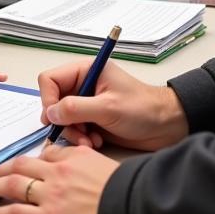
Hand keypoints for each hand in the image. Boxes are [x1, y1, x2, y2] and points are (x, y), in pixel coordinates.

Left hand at [0, 143, 117, 213]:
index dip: (30, 160)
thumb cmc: (124, 193)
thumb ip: (82, 160)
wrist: (130, 213)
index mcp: (73, 158)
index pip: (45, 154)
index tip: (21, 165)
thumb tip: (66, 158)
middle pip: (22, 166)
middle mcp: (57, 174)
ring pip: (13, 186)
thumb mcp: (103, 165)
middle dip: (3, 169)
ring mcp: (50, 196)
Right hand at [39, 59, 187, 150]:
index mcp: (86, 70)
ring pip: (62, 119)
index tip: (56, 118)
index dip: (48, 99)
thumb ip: (75, 108)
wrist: (166, 126)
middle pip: (54, 101)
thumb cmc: (143, 109)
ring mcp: (87, 103)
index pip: (50, 79)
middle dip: (63, 121)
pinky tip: (96, 143)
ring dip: (73, 133)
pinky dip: (81, 139)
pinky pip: (74, 130)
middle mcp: (83, 85)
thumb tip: (50, 113)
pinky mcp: (92, 120)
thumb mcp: (108, 107)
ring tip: (90, 142)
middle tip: (78, 134)